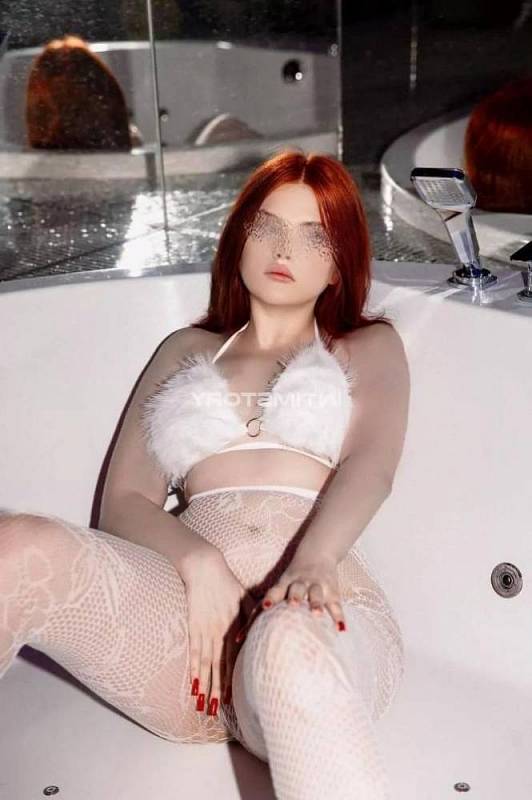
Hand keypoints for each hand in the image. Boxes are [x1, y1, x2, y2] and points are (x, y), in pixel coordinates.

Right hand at [179, 542, 255, 715]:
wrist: (206, 569)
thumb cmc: (228, 583)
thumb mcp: (247, 599)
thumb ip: (254, 618)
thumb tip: (263, 634)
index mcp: (235, 627)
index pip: (235, 660)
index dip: (235, 679)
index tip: (235, 698)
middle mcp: (221, 633)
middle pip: (220, 667)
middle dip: (219, 690)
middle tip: (218, 711)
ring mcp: (206, 631)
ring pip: (206, 664)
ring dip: (205, 685)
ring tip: (204, 704)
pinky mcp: (193, 626)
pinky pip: (194, 652)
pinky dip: (193, 669)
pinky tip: (193, 684)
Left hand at [235, 555, 346, 644]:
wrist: (318, 552)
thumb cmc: (291, 579)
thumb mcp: (279, 587)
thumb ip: (264, 610)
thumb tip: (237, 640)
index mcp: (284, 584)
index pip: (274, 592)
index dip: (269, 599)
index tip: (264, 609)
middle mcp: (300, 583)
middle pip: (297, 589)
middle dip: (295, 597)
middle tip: (292, 605)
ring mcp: (317, 585)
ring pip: (316, 594)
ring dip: (316, 603)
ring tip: (317, 615)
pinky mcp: (332, 590)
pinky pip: (336, 604)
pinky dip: (339, 617)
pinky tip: (341, 629)